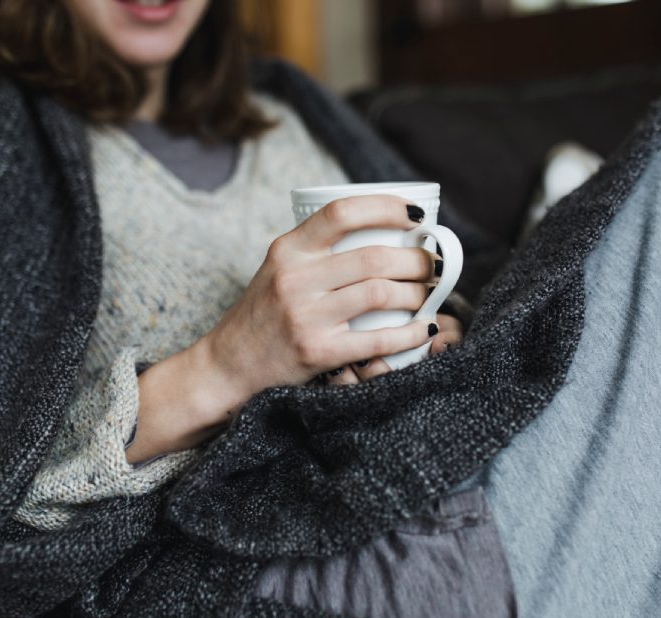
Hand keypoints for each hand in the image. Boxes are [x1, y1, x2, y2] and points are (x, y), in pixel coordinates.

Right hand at [203, 195, 441, 398]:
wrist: (228, 366)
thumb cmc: (262, 316)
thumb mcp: (277, 270)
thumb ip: (316, 251)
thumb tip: (381, 232)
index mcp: (288, 250)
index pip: (342, 212)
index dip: (387, 207)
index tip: (416, 216)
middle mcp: (295, 278)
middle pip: (374, 257)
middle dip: (417, 259)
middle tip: (432, 265)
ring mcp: (306, 316)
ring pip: (382, 293)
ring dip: (417, 294)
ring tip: (428, 294)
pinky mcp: (318, 351)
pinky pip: (379, 339)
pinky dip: (411, 333)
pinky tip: (425, 328)